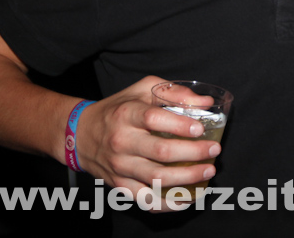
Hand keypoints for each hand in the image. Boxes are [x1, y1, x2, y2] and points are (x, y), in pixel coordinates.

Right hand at [75, 76, 221, 207]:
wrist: (78, 134)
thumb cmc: (117, 109)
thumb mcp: (142, 89)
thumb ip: (174, 92)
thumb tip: (205, 103)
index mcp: (127, 114)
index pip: (154, 119)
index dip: (179, 125)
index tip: (200, 128)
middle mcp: (122, 141)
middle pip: (161, 152)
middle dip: (193, 153)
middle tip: (214, 150)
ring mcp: (119, 166)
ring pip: (156, 178)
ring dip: (186, 178)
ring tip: (207, 171)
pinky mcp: (118, 184)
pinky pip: (143, 199)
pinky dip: (166, 204)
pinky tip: (186, 200)